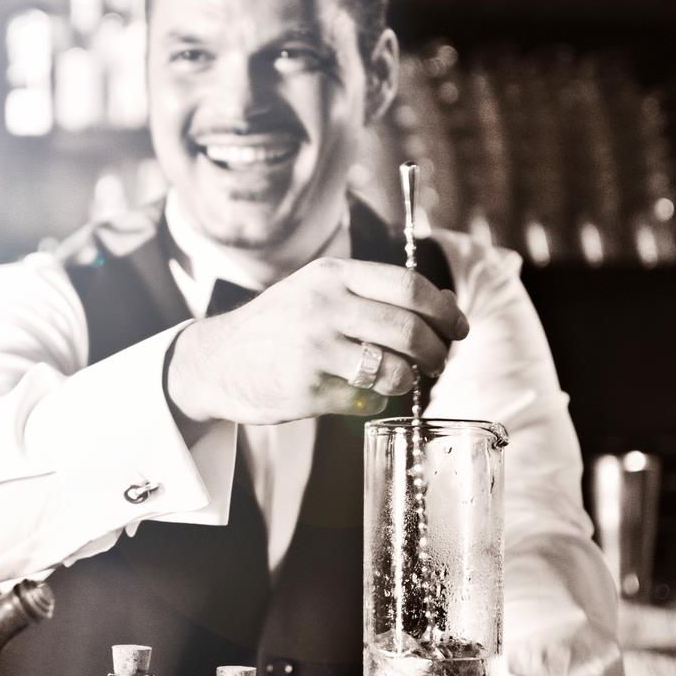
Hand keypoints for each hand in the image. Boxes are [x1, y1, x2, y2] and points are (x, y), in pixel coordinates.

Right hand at [165, 257, 468, 427]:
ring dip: (410, 379)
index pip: (408, 286)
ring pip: (393, 369)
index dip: (444, 309)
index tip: (458, 327)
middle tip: (440, 360)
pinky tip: (362, 393)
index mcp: (332, 274)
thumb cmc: (280, 324)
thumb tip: (445, 304)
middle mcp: (323, 307)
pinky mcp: (306, 389)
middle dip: (437, 350)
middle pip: (409, 329)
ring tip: (404, 379)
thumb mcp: (320, 290)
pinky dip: (375, 401)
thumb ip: (375, 293)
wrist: (217, 359)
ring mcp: (313, 349)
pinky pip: (365, 400)